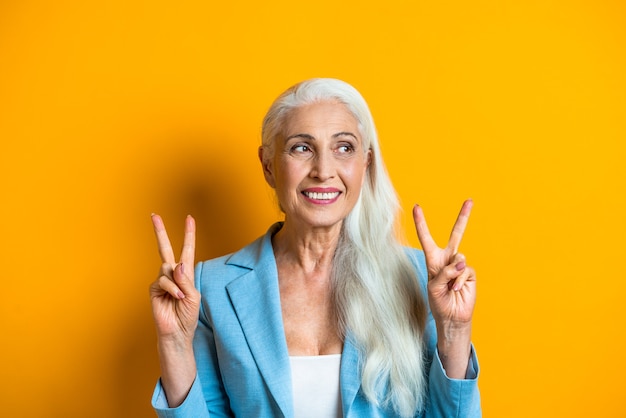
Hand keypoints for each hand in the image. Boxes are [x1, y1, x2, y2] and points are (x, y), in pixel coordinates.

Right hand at [149, 214, 199, 344]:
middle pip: (165, 248)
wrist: (177, 332)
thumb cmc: (187, 315)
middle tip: (154, 215)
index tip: (189, 218)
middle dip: (160, 231)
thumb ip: (186, 280)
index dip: (188, 234)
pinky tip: (176, 298)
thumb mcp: (194, 296)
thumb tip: (176, 265)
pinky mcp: (154, 289)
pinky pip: (162, 281)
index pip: (187, 249)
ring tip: (181, 297)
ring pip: (167, 268)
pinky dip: (171, 289)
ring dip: (177, 283)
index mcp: (186, 272)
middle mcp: (172, 273)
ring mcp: (162, 280)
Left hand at [413, 199, 475, 326]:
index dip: (421, 223)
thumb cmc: (438, 303)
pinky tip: (457, 289)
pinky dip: (460, 280)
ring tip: (450, 287)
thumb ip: (444, 273)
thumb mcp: (433, 288)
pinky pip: (465, 269)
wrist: (452, 317)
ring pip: (459, 256)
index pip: (426, 238)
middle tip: (470, 200)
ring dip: (452, 273)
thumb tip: (460, 261)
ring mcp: (460, 265)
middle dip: (463, 217)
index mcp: (433, 260)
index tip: (417, 207)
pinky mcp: (470, 273)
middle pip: (456, 234)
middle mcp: (447, 259)